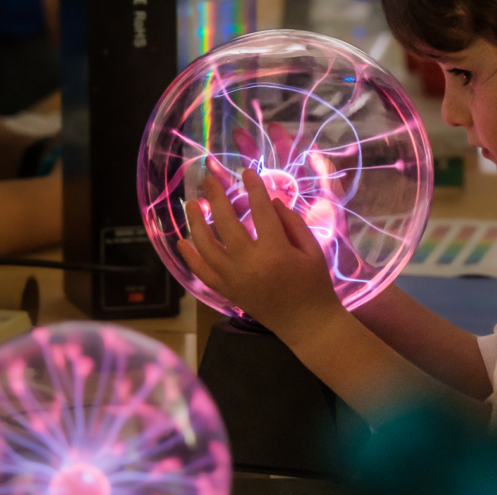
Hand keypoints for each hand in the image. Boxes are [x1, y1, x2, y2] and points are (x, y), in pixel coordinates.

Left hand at [177, 168, 345, 343]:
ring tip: (192, 204)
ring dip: (196, 223)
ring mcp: (234, 279)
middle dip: (217, 198)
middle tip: (210, 180)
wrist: (306, 324)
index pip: (261, 211)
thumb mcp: (312, 250)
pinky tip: (181, 241)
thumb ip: (292, 223)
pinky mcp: (227, 291)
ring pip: (207, 247)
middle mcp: (250, 264)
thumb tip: (270, 200)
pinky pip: (202, 273)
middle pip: (227, 223)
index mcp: (276, 251)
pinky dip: (189, 258)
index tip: (247, 172)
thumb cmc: (314, 284)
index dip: (254, 188)